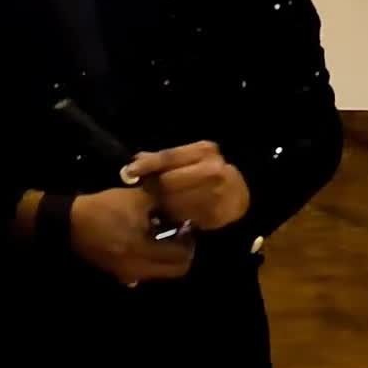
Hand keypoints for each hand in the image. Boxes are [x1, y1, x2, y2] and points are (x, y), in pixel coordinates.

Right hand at [69, 187, 194, 285]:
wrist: (70, 222)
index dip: (189, 240)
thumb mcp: (137, 199)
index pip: (182, 256)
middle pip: (176, 270)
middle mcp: (139, 269)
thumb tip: (183, 210)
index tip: (187, 225)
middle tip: (180, 234)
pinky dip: (152, 260)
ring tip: (164, 237)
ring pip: (161, 272)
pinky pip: (145, 272)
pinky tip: (147, 243)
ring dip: (168, 257)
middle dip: (182, 252)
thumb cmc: (105, 208)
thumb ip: (164, 204)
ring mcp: (128, 275)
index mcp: (143, 250)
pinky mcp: (119, 274)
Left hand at [127, 142, 249, 230]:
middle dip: (154, 189)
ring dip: (164, 205)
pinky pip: (184, 217)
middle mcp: (214, 168)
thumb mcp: (189, 160)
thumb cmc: (207, 175)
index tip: (128, 171)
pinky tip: (177, 215)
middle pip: (168, 181)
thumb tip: (135, 161)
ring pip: (174, 201)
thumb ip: (163, 161)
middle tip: (149, 194)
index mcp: (205, 150)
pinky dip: (176, 217)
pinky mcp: (216, 213)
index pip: (169, 156)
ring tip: (164, 205)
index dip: (147, 165)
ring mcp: (218, 192)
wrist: (239, 198)